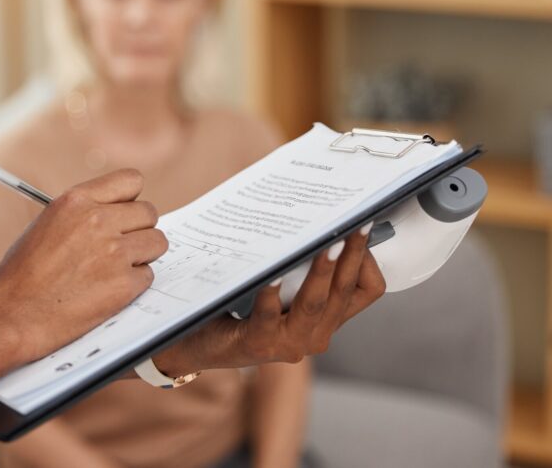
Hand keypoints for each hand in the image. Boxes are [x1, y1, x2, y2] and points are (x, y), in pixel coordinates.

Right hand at [0, 169, 166, 366]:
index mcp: (76, 200)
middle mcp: (98, 220)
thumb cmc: (22, 273)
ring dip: (142, 256)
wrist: (11, 315)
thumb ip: (83, 213)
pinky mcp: (123, 285)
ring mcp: (114, 252)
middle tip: (122, 247)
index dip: (130, 200)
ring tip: (115, 270)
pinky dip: (133, 285)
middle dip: (139, 230)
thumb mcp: (48, 224)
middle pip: (149, 213)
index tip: (125, 213)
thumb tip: (118, 213)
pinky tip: (107, 291)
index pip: (131, 181)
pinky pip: (148, 276)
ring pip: (157, 242)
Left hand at [154, 226, 384, 374]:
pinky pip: (268, 315)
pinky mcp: (257, 344)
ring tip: (326, 243)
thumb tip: (317, 218)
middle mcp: (315, 335)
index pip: (366, 291)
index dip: (367, 261)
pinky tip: (272, 272)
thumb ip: (299, 267)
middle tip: (355, 223)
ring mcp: (288, 344)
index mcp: (326, 320)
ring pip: (314, 303)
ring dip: (322, 270)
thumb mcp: (279, 288)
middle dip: (352, 255)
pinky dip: (271, 292)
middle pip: (344, 292)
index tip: (361, 228)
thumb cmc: (238, 306)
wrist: (195, 341)